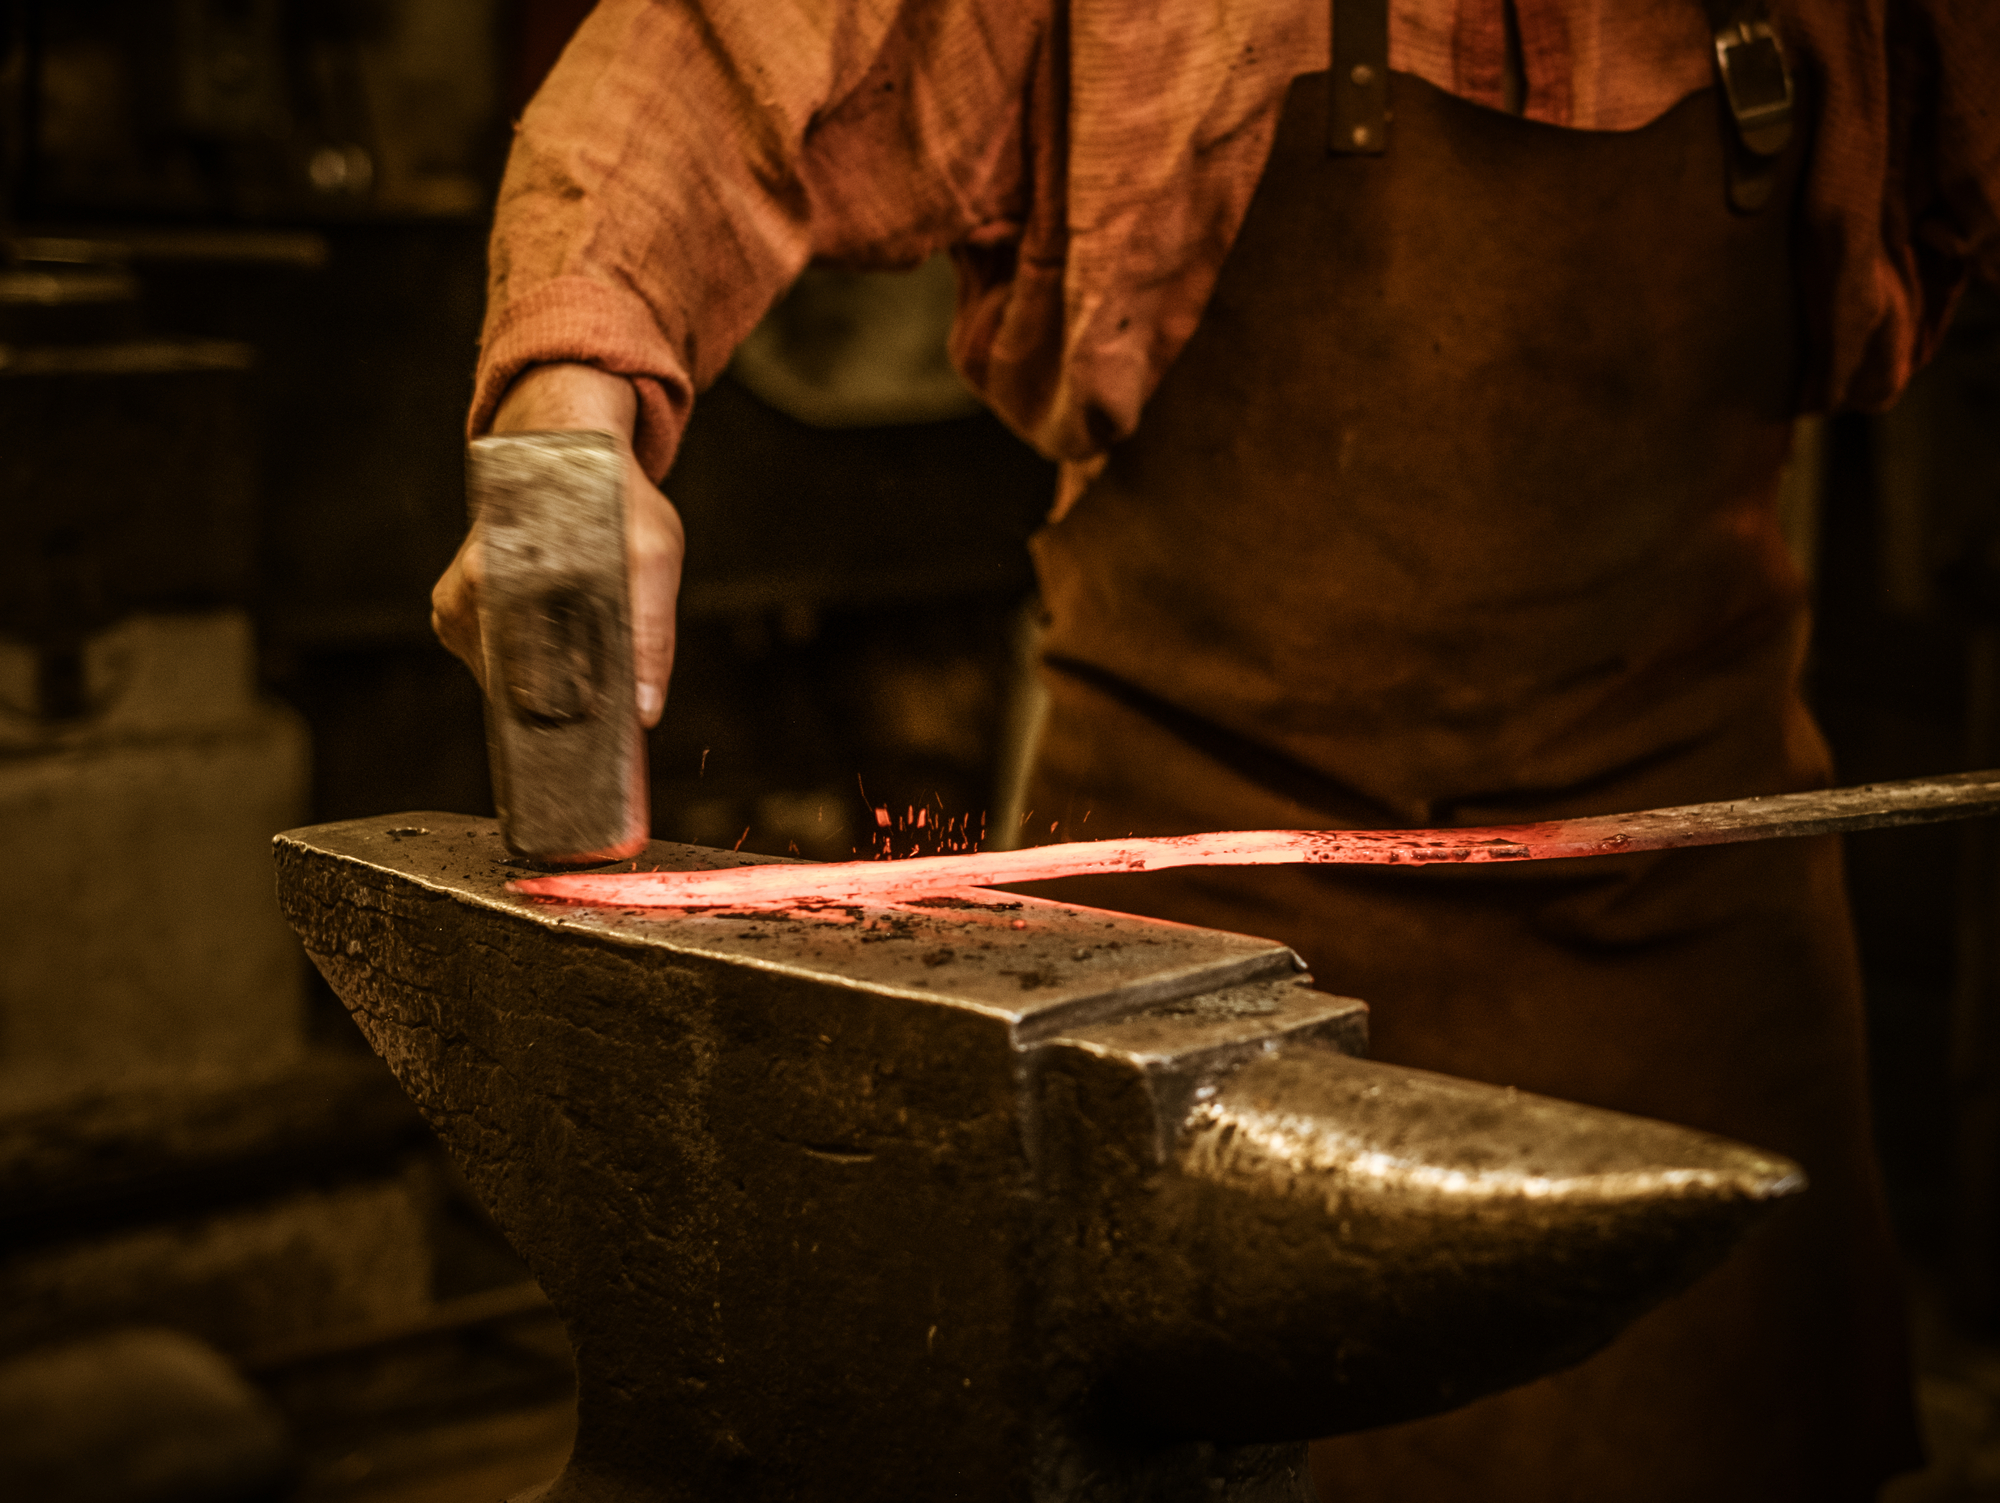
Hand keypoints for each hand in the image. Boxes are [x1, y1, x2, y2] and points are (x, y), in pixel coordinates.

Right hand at [431, 363, 684, 727]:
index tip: (599, 759)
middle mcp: (472, 592)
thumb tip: (644, 712)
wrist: (561, 454)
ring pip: (505, 684)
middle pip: (519, 692)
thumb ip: (651, 634)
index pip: (537, 687)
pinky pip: (492, 667)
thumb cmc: (612, 503)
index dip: (573, 730)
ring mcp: (454, 606)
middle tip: (606, 731)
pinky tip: (554, 650)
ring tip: (582, 672)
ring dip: (548, 689)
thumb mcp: (653, 557)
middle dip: (565, 716)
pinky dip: (528, 670)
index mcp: (512, 579)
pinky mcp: (450, 615)